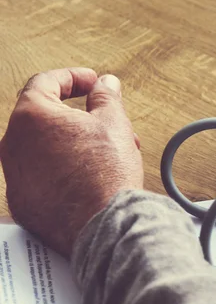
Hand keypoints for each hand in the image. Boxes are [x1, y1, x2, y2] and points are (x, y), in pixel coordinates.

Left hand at [0, 67, 142, 257]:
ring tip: (105, 155)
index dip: (74, 78)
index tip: (91, 83)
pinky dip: (62, 172)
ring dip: (72, 145)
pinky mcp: (23, 203)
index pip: (46, 82)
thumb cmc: (106, 175)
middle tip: (105, 123)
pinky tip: (88, 178)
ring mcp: (14, 176)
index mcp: (31, 116)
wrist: (103, 225)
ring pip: (44, 149)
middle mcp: (12, 144)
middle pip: (45, 118)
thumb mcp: (114, 124)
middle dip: (79, 118)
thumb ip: (106, 97)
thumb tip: (105, 85)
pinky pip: (41, 178)